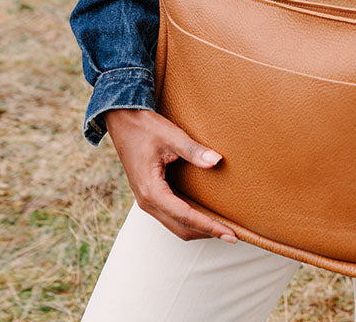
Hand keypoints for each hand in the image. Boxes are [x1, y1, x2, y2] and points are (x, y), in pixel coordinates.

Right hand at [104, 108, 236, 242]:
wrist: (123, 120)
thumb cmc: (146, 128)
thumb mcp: (171, 137)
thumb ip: (193, 151)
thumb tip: (216, 162)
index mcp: (151, 190)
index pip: (185, 216)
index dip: (209, 226)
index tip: (229, 234)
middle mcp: (147, 201)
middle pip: (180, 227)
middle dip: (206, 232)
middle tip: (232, 235)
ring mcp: (146, 199)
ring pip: (174, 224)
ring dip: (197, 228)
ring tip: (221, 228)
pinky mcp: (149, 194)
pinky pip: (170, 215)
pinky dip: (188, 219)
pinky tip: (203, 213)